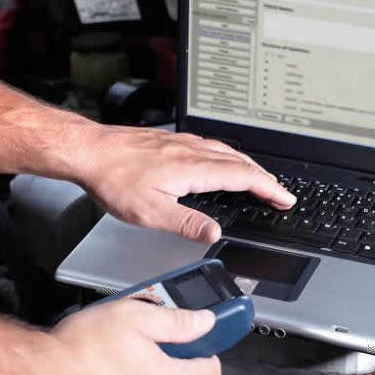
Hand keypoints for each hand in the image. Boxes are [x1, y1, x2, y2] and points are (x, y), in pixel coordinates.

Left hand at [73, 124, 295, 242]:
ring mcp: (181, 143)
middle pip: (240, 162)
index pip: (243, 177)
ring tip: (258, 177)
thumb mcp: (151, 212)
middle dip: (265, 178)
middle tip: (279, 192)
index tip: (284, 199)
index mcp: (193, 169)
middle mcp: (191, 151)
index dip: (268, 189)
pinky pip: (210, 146)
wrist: (89, 151)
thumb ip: (186, 223)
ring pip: (226, 151)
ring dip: (248, 166)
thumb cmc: (114, 178)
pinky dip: (227, 156)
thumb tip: (214, 234)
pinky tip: (220, 160)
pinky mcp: (170, 140)